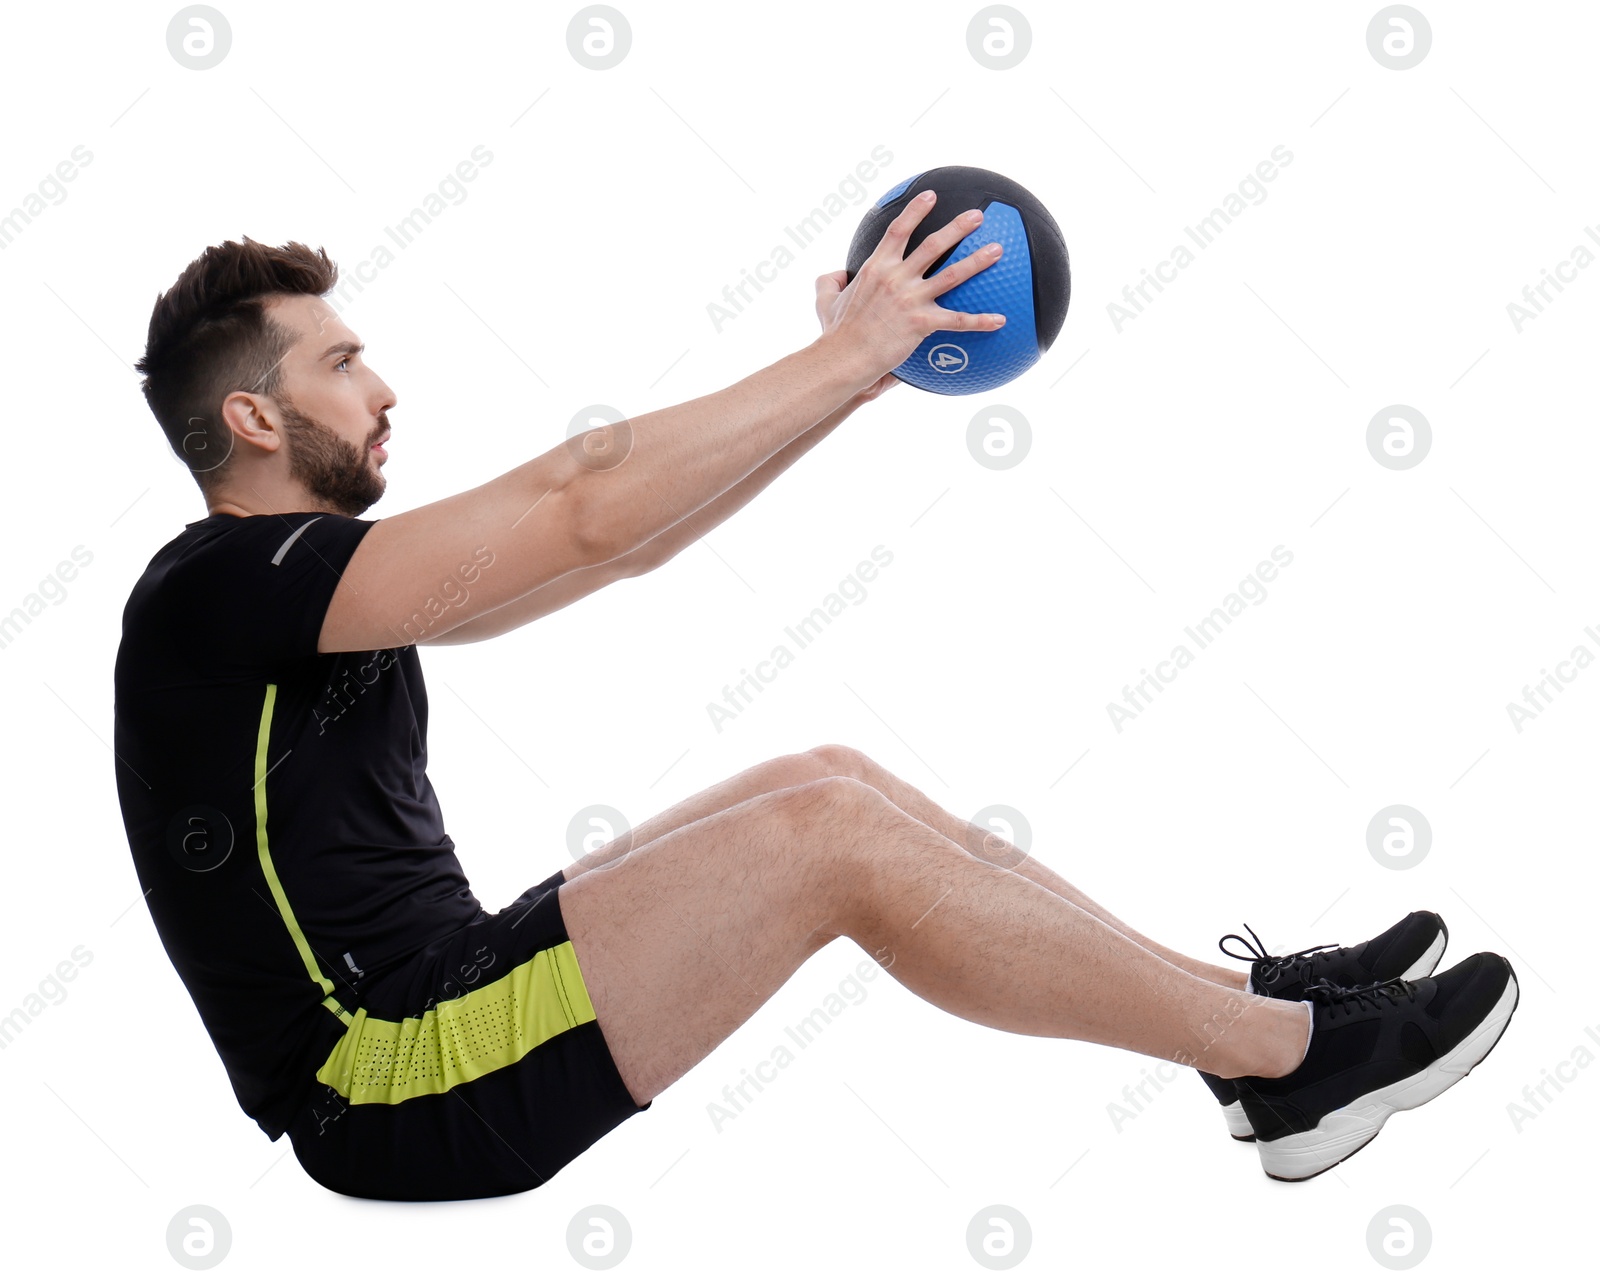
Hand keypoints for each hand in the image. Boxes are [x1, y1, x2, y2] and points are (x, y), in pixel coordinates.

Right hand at [813, 192, 1005, 383]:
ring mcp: (911, 299)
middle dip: (958, 227)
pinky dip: (980, 321)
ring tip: (998, 249)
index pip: (898, 230)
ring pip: (953, 275)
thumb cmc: (836, 333)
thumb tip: (835, 275)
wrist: (844, 357)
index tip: (931, 196)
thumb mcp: (825, 302)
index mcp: (876, 268)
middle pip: (934, 245)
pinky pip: (957, 321)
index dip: (916, 211)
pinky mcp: (922, 323)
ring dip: (978, 261)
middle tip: (978, 216)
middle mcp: (897, 278)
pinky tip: (1000, 320)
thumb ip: (829, 282)